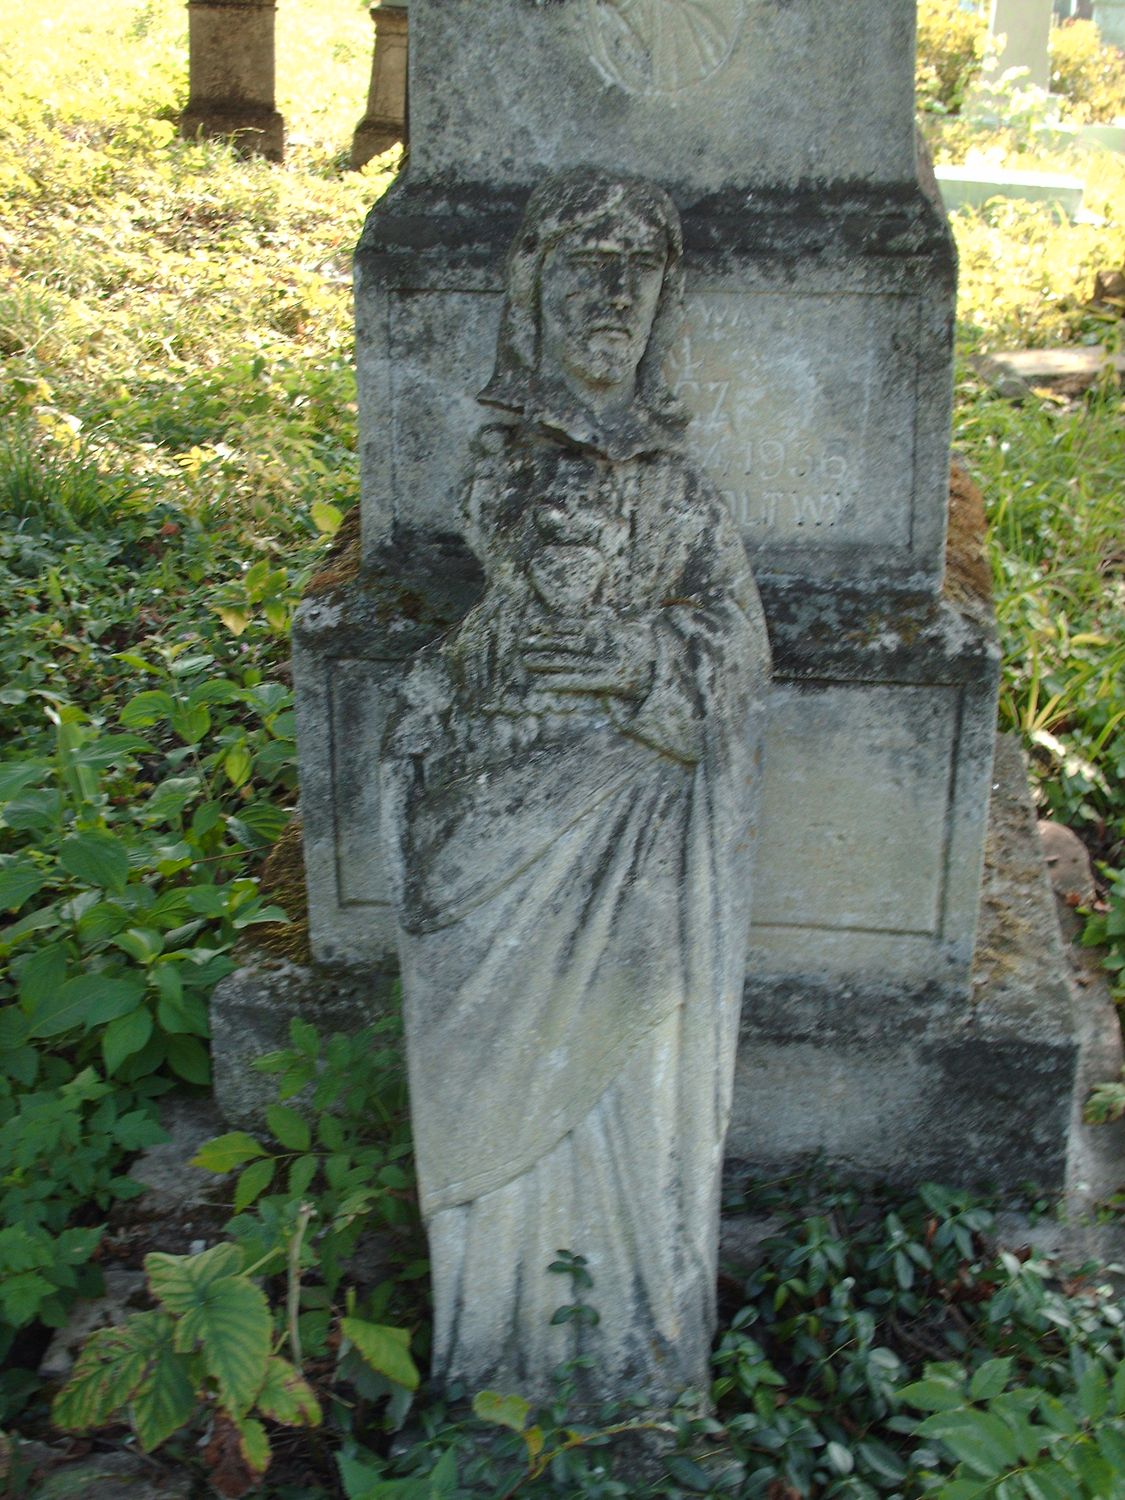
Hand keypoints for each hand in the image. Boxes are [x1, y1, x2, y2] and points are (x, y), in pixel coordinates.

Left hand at [521, 616, 652, 698]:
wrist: (665, 667)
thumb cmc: (646, 646)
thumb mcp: (631, 626)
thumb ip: (611, 619)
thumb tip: (598, 611)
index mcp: (604, 629)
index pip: (572, 624)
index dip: (551, 623)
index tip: (533, 622)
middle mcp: (601, 644)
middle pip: (564, 642)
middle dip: (542, 642)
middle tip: (521, 642)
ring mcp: (603, 662)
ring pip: (567, 660)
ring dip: (544, 660)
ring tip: (525, 660)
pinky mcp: (606, 681)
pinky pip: (578, 681)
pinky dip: (559, 682)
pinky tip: (541, 683)